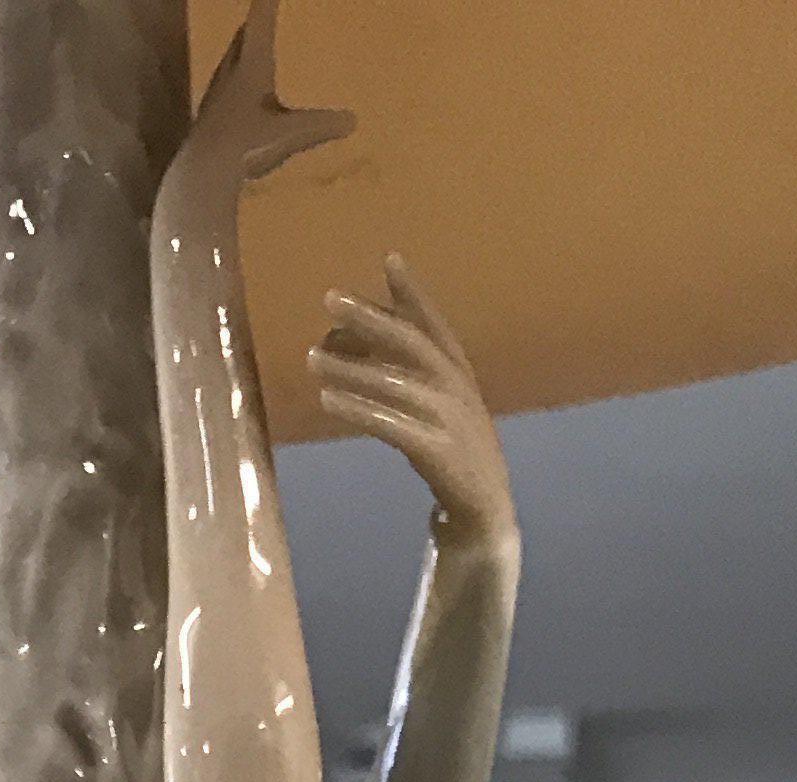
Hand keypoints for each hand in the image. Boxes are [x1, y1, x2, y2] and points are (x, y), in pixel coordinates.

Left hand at [178, 2, 353, 198]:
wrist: (202, 176)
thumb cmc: (246, 146)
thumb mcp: (290, 134)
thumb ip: (321, 126)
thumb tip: (352, 121)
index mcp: (251, 65)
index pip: (260, 20)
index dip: (266, 3)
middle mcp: (230, 72)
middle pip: (241, 36)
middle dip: (253, 23)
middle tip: (262, 15)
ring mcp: (215, 94)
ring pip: (229, 60)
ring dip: (241, 50)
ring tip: (251, 50)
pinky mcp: (207, 116)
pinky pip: (223, 87)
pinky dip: (233, 80)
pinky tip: (238, 98)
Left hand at [310, 258, 515, 555]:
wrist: (485, 506)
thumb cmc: (450, 448)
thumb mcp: (438, 402)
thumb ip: (408, 372)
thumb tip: (356, 341)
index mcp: (458, 370)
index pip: (433, 322)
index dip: (413, 292)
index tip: (390, 259)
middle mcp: (455, 386)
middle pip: (410, 341)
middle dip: (369, 316)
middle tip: (329, 297)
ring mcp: (448, 418)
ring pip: (393, 382)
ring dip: (349, 367)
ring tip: (310, 357)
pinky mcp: (436, 452)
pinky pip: (391, 425)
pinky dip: (358, 410)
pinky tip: (327, 400)